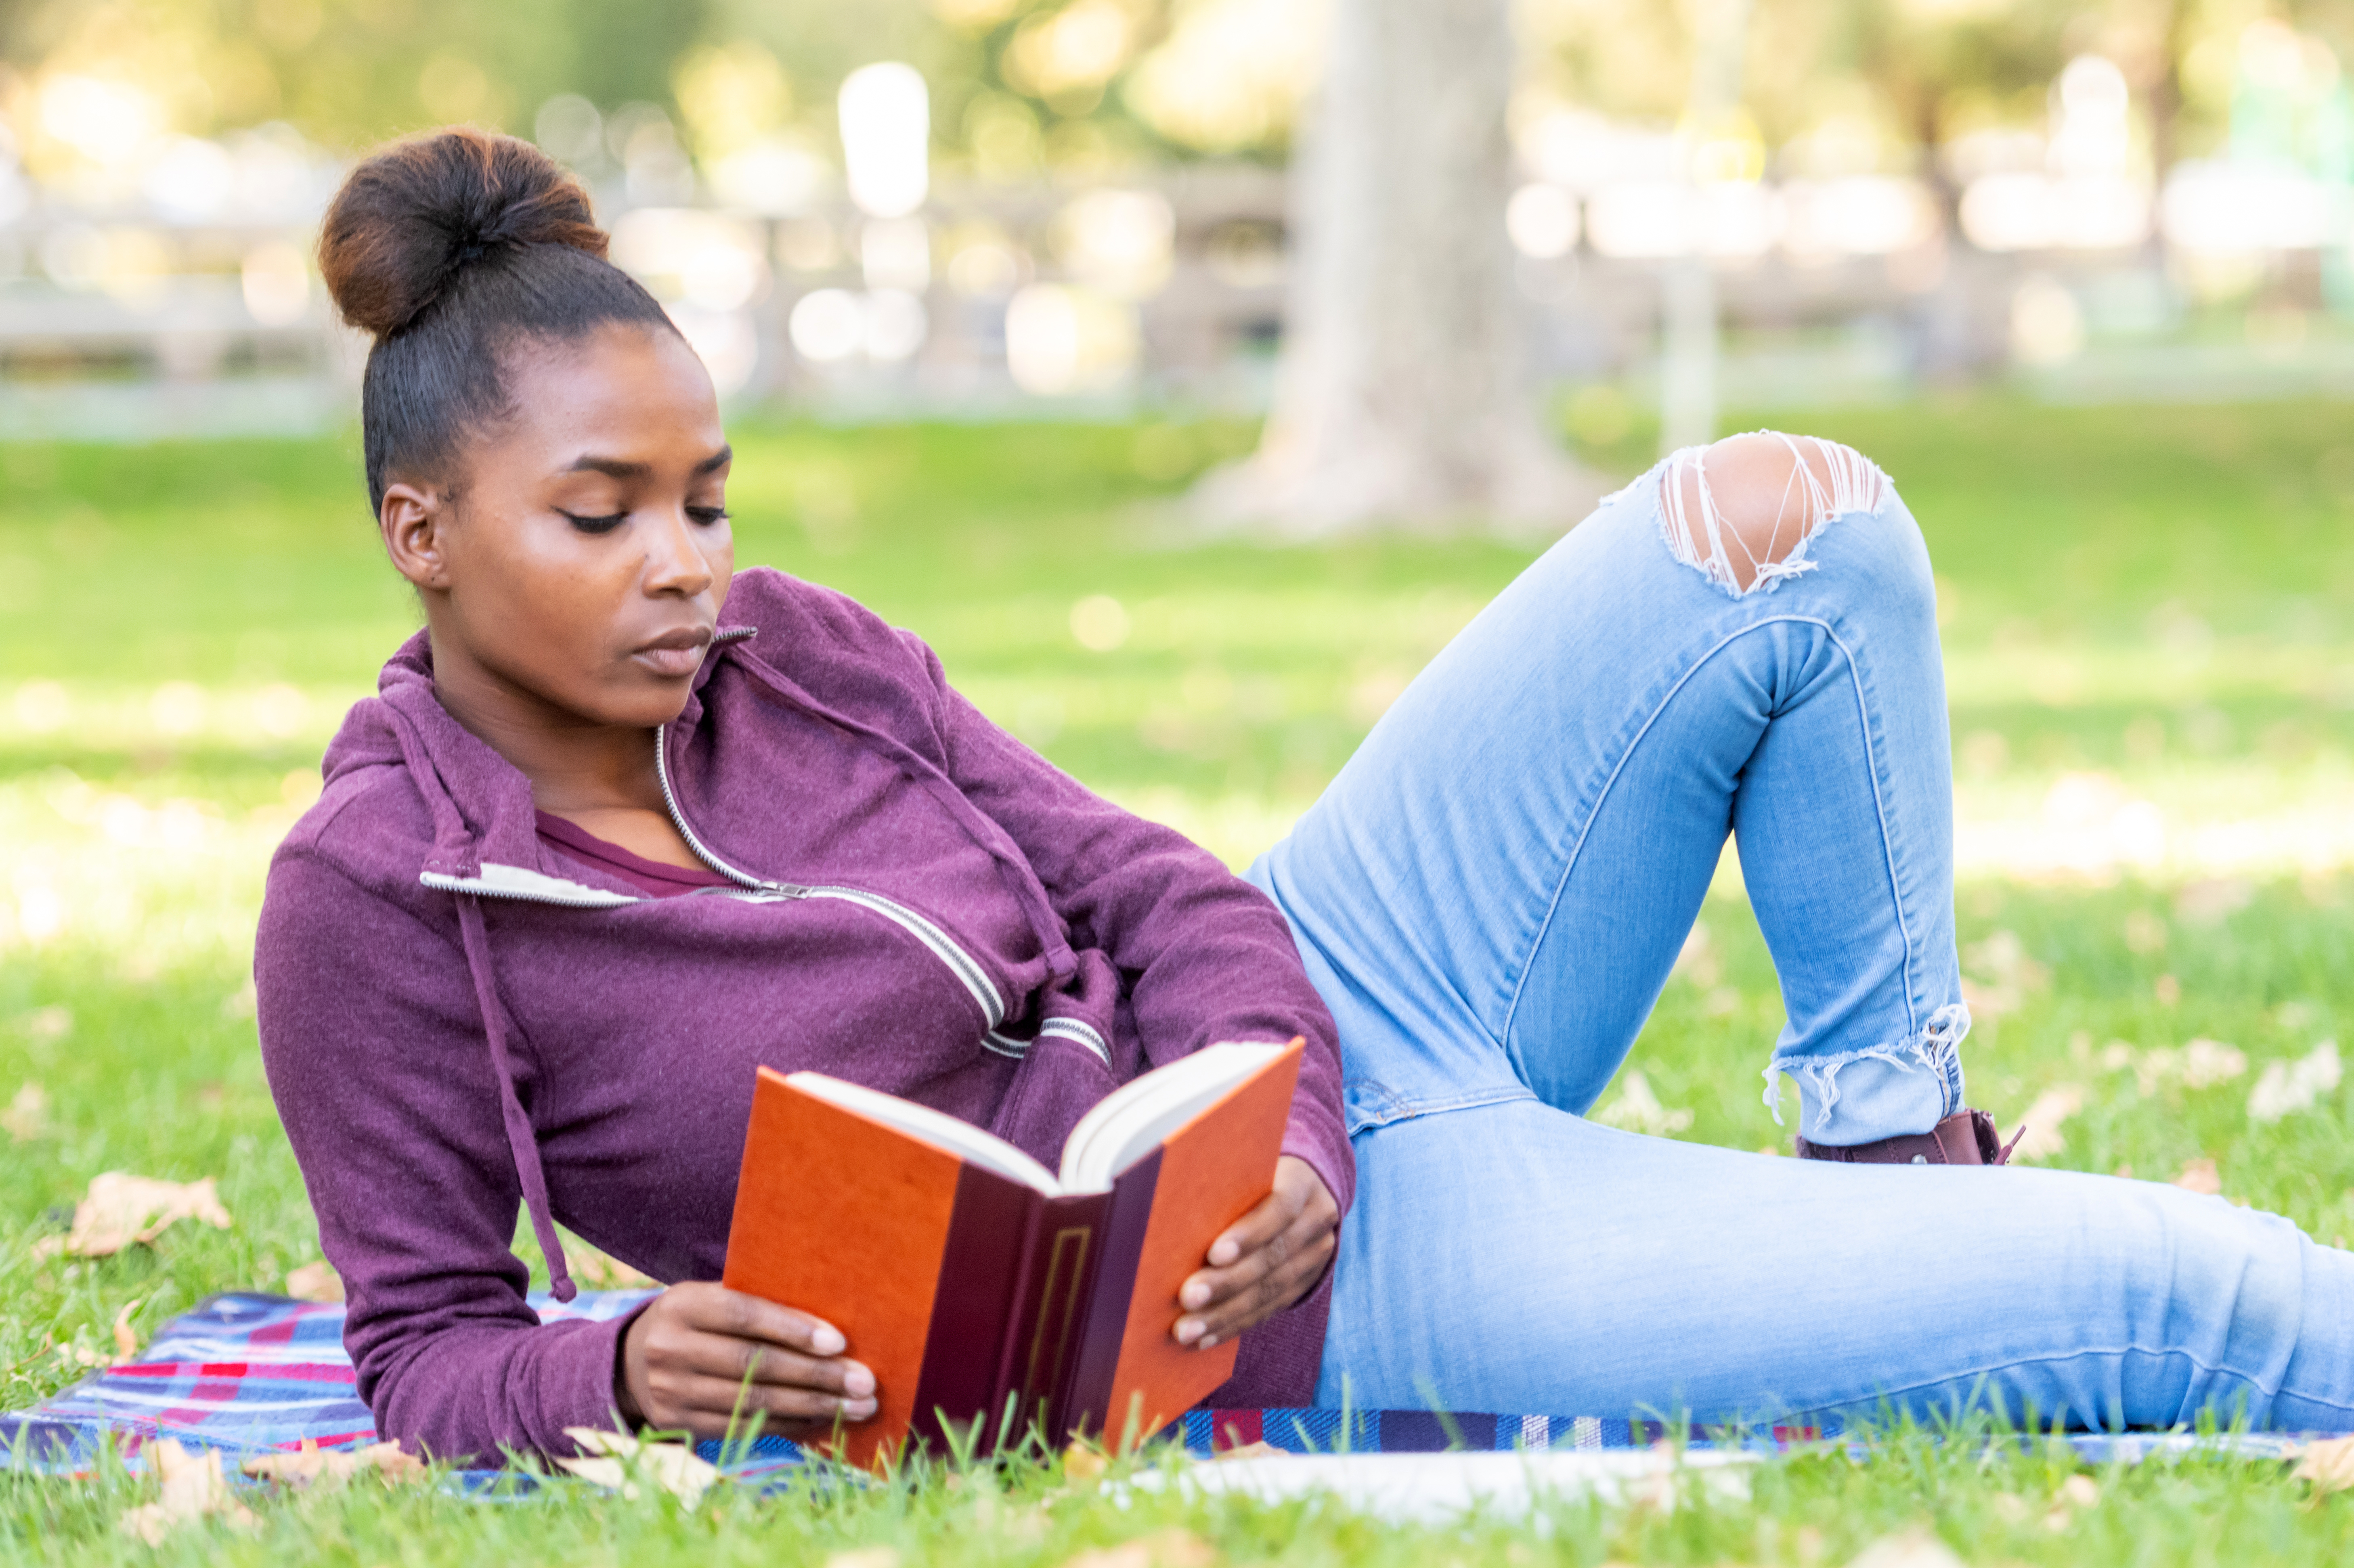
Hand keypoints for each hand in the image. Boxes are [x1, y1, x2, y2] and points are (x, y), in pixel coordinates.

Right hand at [617, 1282, 877, 1439]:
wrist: (632, 1361)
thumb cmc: (698, 1320)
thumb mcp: (712, 1298)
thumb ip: (758, 1304)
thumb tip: (831, 1328)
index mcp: (683, 1304)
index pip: (744, 1316)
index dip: (792, 1330)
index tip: (840, 1343)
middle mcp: (671, 1348)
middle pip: (754, 1365)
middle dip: (816, 1376)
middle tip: (865, 1382)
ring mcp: (671, 1391)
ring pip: (753, 1402)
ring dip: (813, 1406)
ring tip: (858, 1406)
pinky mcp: (678, 1423)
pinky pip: (742, 1426)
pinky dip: (788, 1423)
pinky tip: (823, 1419)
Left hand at [1173, 1156, 1337, 1349]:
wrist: (1306, 1189)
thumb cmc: (1255, 1175)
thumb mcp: (1249, 1169)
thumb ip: (1224, 1185)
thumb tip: (1168, 1206)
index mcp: (1302, 1184)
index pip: (1280, 1209)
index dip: (1249, 1234)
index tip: (1213, 1254)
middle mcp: (1316, 1222)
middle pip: (1272, 1258)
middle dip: (1226, 1283)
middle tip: (1187, 1298)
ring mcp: (1314, 1257)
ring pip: (1269, 1291)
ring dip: (1225, 1315)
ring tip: (1187, 1330)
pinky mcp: (1304, 1284)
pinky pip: (1269, 1310)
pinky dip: (1234, 1326)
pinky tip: (1205, 1338)